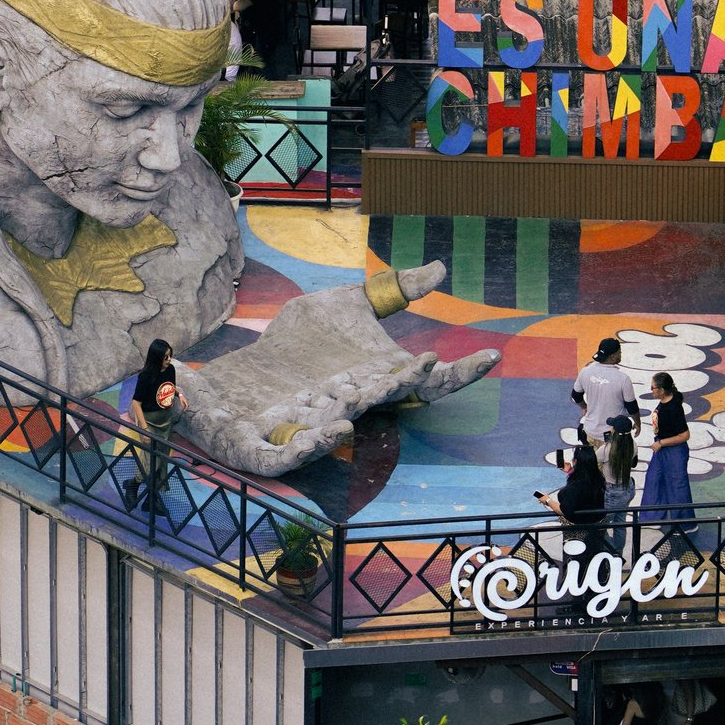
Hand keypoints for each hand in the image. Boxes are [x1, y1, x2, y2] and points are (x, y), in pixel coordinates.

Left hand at [166, 261, 501, 477]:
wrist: (233, 372)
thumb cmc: (293, 345)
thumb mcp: (341, 307)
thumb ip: (389, 292)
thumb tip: (441, 268)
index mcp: (370, 379)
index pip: (423, 382)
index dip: (458, 373)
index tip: (491, 355)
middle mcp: (346, 407)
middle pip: (384, 400)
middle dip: (407, 384)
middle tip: (430, 363)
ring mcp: (304, 429)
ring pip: (339, 427)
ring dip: (358, 412)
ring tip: (376, 391)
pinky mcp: (261, 446)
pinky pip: (287, 456)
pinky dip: (310, 449)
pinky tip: (334, 429)